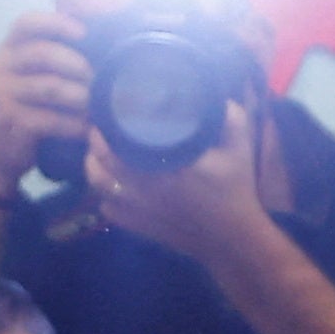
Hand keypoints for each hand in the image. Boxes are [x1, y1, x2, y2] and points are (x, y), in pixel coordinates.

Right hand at [0, 10, 90, 199]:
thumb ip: (51, 62)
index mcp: (7, 51)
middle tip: (100, 80)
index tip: (85, 32)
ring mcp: (1, 93)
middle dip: (78, 64)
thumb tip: (100, 48)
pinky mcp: (9, 120)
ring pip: (50, 87)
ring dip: (82, 97)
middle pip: (43, 53)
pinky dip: (75, 125)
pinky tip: (89, 130)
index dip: (56, 23)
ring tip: (100, 107)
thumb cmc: (23, 112)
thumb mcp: (29, 79)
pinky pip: (51, 119)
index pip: (27, 23)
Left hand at [85, 101, 271, 263]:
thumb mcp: (240, 149)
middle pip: (99, 158)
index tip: (108, 109)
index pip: (115, 139)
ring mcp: (136, 208)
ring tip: (101, 154)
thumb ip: (229, 116)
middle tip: (102, 127)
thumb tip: (213, 93)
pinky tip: (115, 187)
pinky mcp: (136, 226)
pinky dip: (105, 195)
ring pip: (97, 182)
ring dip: (94, 165)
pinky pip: (106, 208)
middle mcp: (142, 185)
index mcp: (162, 163)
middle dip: (96, 140)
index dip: (105, 123)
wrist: (233, 241)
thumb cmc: (236, 191)